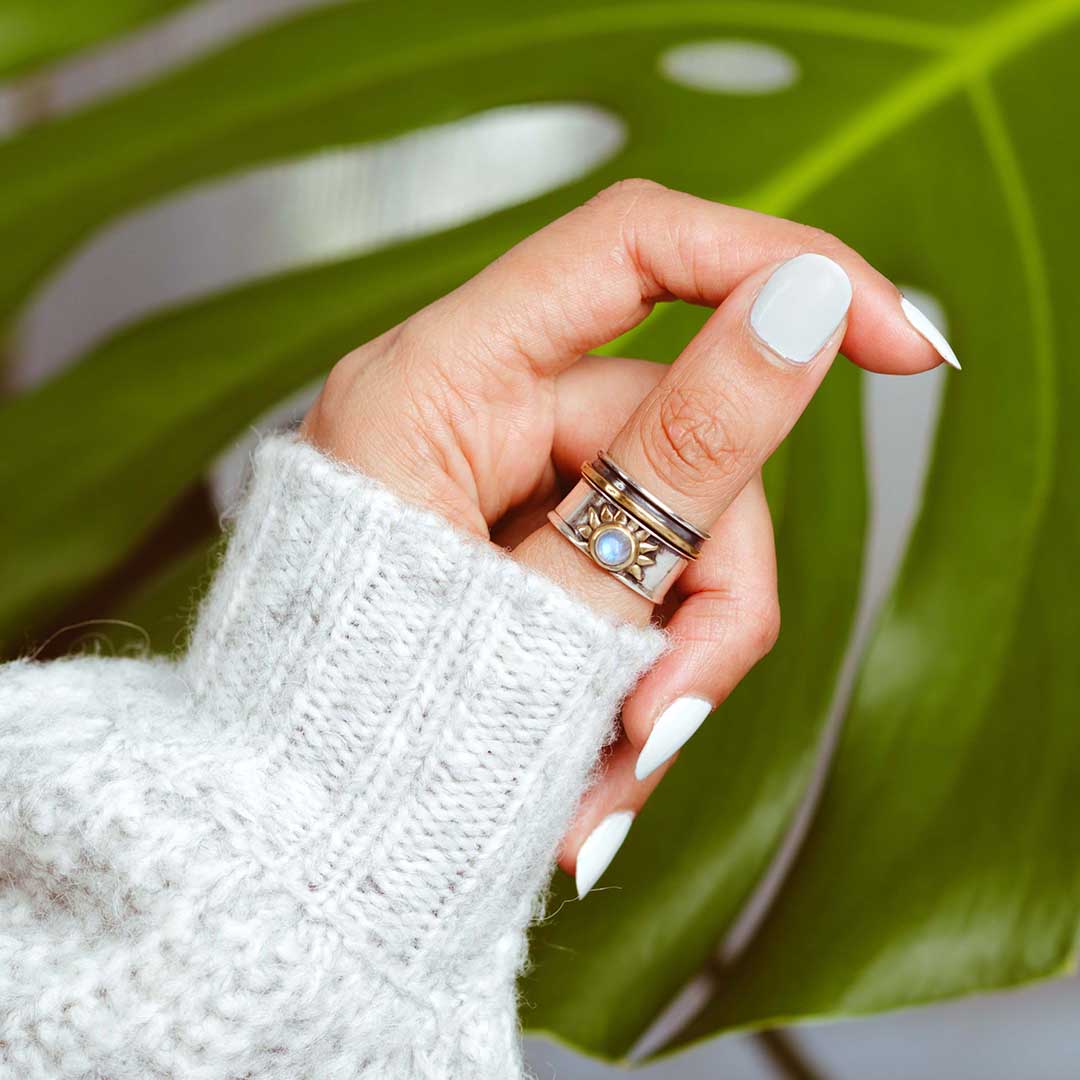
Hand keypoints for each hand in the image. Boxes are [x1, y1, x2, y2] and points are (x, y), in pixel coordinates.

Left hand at [301, 178, 951, 892]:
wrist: (296, 860)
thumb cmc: (370, 742)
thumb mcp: (544, 604)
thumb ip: (679, 463)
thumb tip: (799, 312)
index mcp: (433, 385)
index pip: (633, 250)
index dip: (780, 268)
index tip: (905, 345)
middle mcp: (464, 415)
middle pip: (673, 438)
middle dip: (702, 590)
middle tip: (663, 718)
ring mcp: (493, 485)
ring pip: (666, 527)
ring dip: (667, 661)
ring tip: (605, 777)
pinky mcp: (519, 551)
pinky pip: (625, 580)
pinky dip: (631, 677)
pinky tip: (586, 772)